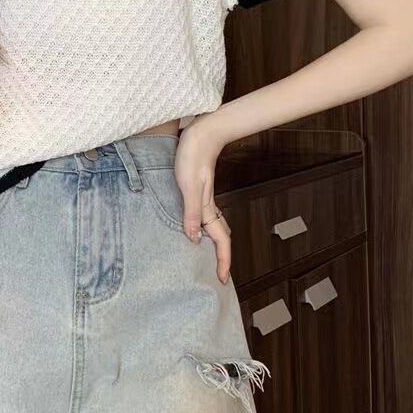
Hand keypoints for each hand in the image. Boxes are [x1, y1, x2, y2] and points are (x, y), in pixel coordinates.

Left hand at [174, 118, 231, 283]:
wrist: (201, 133)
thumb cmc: (193, 156)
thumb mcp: (188, 185)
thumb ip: (191, 212)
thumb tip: (193, 238)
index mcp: (207, 208)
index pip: (220, 240)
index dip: (223, 260)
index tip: (224, 279)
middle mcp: (207, 206)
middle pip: (220, 237)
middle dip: (222, 257)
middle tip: (219, 276)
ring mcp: (203, 198)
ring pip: (212, 227)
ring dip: (213, 245)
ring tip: (208, 260)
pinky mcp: (196, 190)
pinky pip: (203, 217)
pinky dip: (202, 229)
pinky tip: (194, 230)